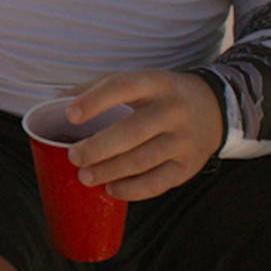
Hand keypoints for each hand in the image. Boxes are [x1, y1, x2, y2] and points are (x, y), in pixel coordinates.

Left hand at [65, 70, 224, 200]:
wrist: (214, 108)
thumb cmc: (159, 95)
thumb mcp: (137, 80)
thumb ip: (98, 88)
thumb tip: (56, 100)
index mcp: (155, 83)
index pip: (122, 87)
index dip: (95, 101)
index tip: (70, 115)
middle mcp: (173, 110)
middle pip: (132, 132)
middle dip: (98, 148)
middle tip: (73, 156)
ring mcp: (184, 139)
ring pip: (142, 160)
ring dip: (109, 171)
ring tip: (85, 176)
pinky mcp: (189, 165)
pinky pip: (158, 182)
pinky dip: (132, 189)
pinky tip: (111, 189)